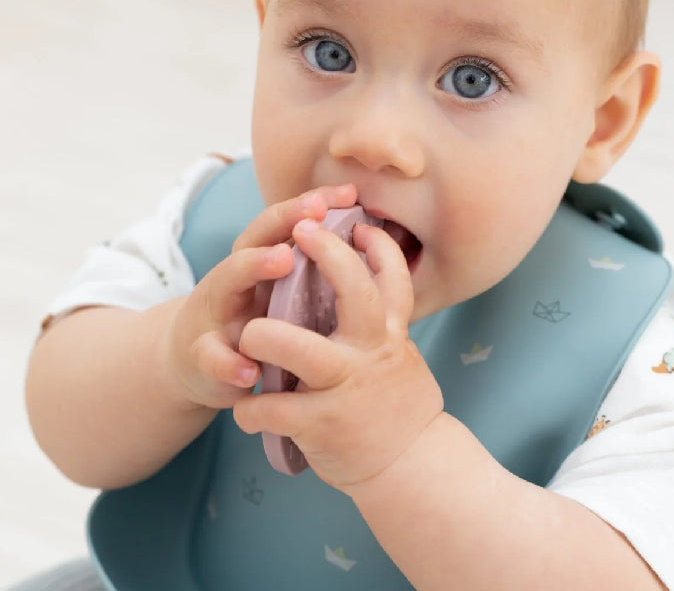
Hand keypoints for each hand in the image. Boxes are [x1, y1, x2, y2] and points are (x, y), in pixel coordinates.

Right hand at [163, 185, 357, 409]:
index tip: (349, 194)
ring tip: (284, 258)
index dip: (314, 204)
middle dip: (285, 219)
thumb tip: (363, 231)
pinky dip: (229, 363)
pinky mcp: (203, 356)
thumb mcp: (278, 289)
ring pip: (228, 280)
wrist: (195, 363)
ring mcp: (217, 312)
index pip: (285, 222)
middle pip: (255, 237)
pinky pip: (212, 357)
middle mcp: (236, 277)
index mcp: (260, 260)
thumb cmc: (252, 318)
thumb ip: (309, 262)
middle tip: (315, 213)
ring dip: (254, 265)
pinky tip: (249, 371)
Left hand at [232, 217, 443, 490]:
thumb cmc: (398, 405)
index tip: (358, 224)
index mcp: (390, 334)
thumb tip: (374, 281)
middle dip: (329, 256)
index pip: (393, 278)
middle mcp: (372, 353)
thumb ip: (383, 323)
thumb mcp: (401, 356)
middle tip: (301, 231)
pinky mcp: (323, 425)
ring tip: (249, 333)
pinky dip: (251, 408)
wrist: (412, 467)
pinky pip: (274, 410)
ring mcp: (347, 388)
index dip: (378, 247)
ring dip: (268, 337)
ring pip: (303, 351)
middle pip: (355, 292)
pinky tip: (244, 409)